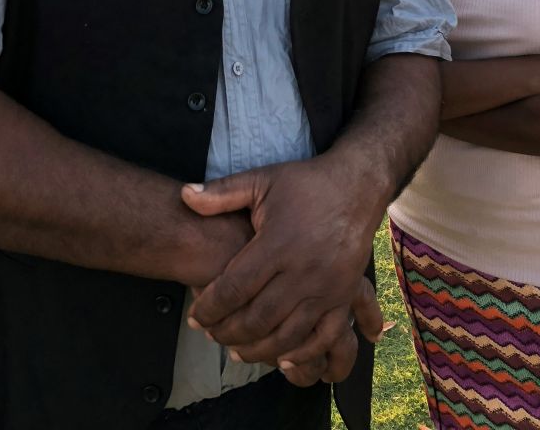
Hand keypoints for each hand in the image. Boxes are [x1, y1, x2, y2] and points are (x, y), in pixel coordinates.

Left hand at [181, 156, 383, 365]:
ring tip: (237, 351)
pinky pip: (325, 336)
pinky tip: (284, 360)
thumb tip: (183, 195)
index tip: (194, 317)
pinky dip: (304, 354)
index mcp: (278, 242)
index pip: (235, 287)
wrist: (356, 186)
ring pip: (289, 334)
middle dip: (229, 333)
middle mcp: (303, 269)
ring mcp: (327, 286)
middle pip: (259, 318)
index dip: (210, 308)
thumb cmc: (305, 184)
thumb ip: (222, 192)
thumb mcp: (262, 180)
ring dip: (259, 350)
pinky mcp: (345, 295)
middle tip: (210, 335)